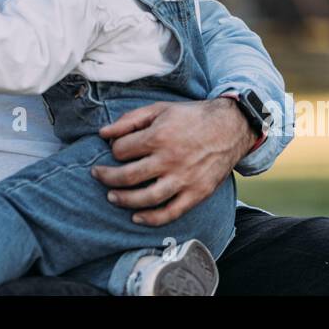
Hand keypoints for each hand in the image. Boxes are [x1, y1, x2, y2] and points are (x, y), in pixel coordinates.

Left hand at [92, 98, 255, 225]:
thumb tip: (102, 133)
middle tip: (98, 175)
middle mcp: (170, 160)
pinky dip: (151, 219)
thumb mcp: (159, 109)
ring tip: (112, 197)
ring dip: (124, 200)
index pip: (122, 151)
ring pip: (146, 198)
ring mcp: (184, 179)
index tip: (117, 149)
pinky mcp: (197, 193)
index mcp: (159, 136)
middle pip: (128, 176)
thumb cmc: (191, 116)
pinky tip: (137, 217)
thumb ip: (129, 120)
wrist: (230, 127)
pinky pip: (170, 213)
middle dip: (107, 177)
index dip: (114, 150)